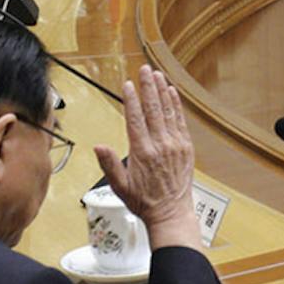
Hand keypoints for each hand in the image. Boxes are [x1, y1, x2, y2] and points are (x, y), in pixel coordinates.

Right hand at [94, 65, 200, 249]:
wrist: (171, 213)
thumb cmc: (144, 201)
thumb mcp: (120, 186)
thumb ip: (109, 164)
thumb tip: (98, 147)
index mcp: (142, 153)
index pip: (135, 119)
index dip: (131, 99)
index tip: (128, 84)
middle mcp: (160, 145)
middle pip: (153, 109)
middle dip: (148, 87)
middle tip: (144, 69)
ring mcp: (175, 144)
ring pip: (168, 111)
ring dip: (162, 91)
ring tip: (157, 74)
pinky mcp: (186, 147)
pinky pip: (180, 121)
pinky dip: (176, 105)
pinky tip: (171, 92)